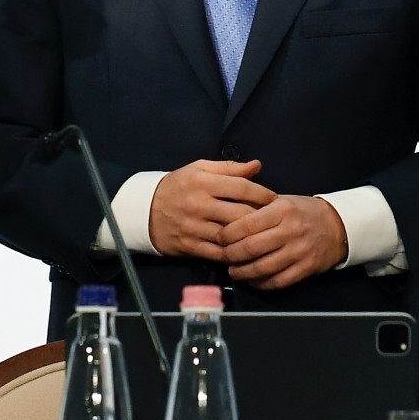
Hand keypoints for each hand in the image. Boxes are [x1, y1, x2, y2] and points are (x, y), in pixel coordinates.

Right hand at [147, 159, 273, 260]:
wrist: (144, 211)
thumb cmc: (177, 186)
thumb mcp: (199, 169)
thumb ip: (229, 168)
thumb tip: (257, 166)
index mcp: (203, 182)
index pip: (242, 187)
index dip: (263, 194)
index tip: (275, 199)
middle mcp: (199, 205)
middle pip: (241, 214)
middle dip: (261, 218)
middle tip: (274, 220)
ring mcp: (195, 227)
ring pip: (232, 236)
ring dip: (250, 237)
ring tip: (263, 236)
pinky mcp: (190, 246)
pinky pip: (219, 253)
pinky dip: (234, 254)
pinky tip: (245, 251)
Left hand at [223, 195, 348, 289]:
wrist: (337, 226)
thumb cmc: (303, 212)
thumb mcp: (282, 201)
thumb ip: (257, 208)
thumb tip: (227, 219)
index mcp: (282, 210)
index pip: (246, 224)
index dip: (227, 235)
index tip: (219, 238)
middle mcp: (290, 230)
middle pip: (250, 248)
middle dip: (231, 255)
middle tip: (223, 256)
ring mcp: (299, 251)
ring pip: (262, 268)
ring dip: (243, 272)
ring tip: (234, 271)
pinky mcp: (306, 268)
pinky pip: (277, 281)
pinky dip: (261, 283)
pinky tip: (253, 280)